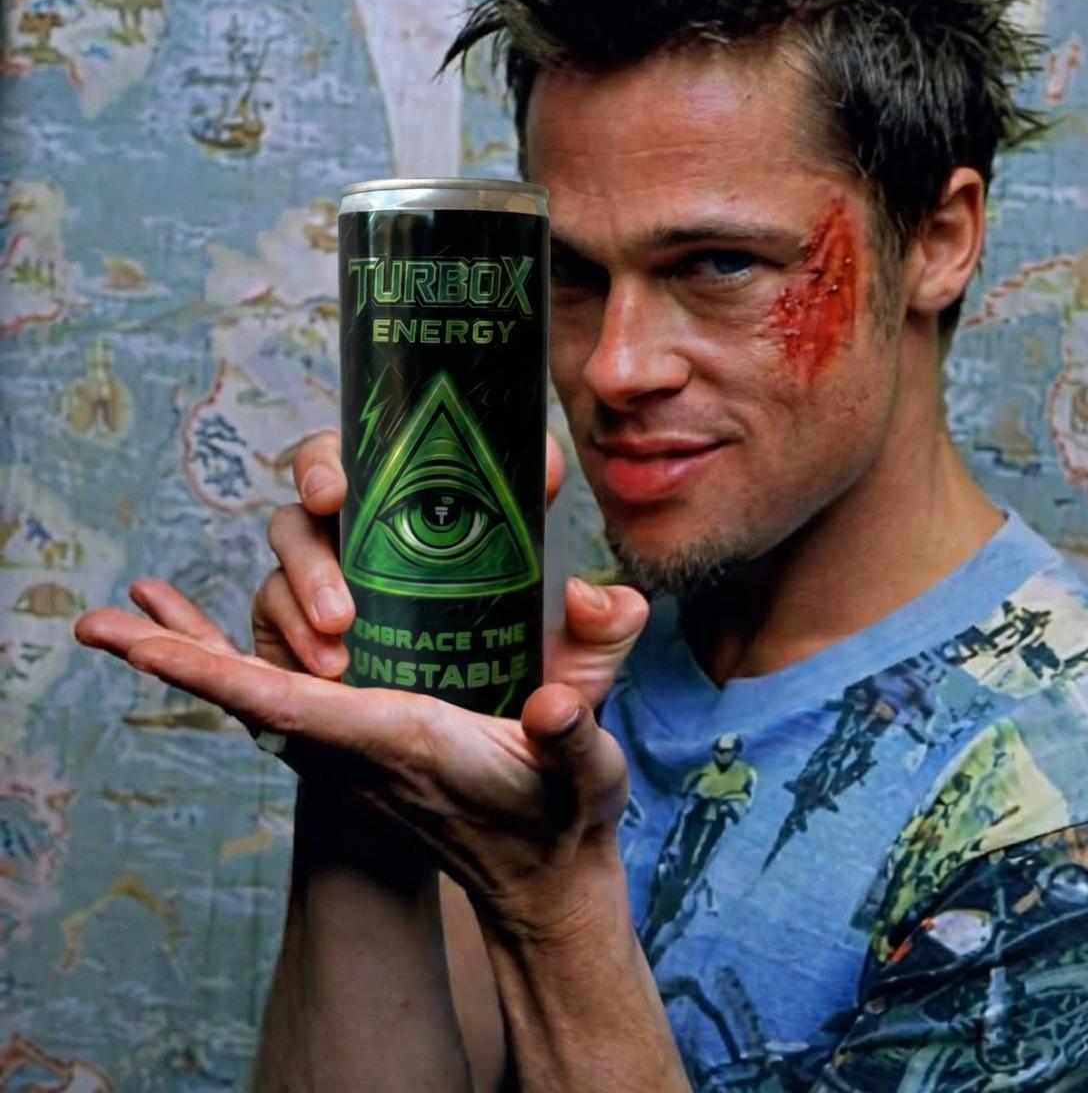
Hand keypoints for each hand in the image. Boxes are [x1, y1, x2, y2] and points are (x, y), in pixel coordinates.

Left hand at [74, 428, 649, 937]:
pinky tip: (213, 646)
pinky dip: (236, 671)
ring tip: (136, 610)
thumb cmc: (564, 817)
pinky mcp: (364, 749)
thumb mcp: (584, 772)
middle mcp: (359, 748)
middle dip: (174, 657)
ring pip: (256, 697)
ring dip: (194, 655)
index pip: (289, 702)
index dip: (216, 671)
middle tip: (97, 623)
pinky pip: (281, 704)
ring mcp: (355, 753)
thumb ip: (574, 730)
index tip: (147, 647)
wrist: (543, 882)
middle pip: (247, 697)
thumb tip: (558, 693)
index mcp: (401, 740)